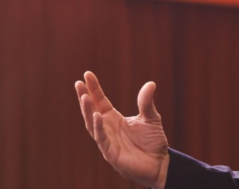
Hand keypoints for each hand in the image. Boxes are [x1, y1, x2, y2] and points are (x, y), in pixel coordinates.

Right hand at [75, 71, 168, 188]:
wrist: (160, 164)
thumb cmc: (153, 142)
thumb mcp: (151, 118)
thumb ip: (147, 102)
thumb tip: (151, 83)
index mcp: (114, 118)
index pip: (100, 101)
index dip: (94, 88)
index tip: (87, 74)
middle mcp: (107, 128)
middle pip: (92, 111)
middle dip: (85, 97)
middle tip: (78, 83)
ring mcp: (107, 141)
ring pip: (92, 124)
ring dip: (87, 111)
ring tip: (84, 97)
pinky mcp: (111, 153)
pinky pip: (102, 139)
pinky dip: (98, 128)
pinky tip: (97, 116)